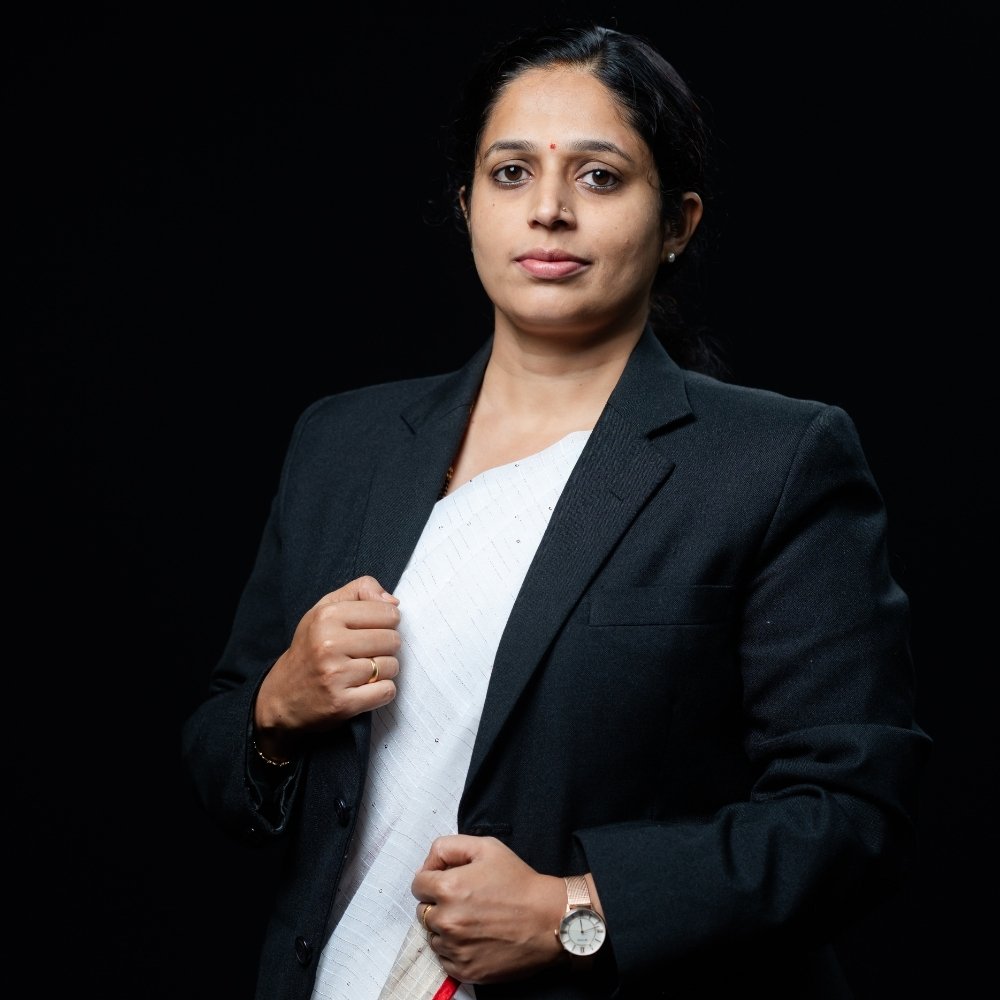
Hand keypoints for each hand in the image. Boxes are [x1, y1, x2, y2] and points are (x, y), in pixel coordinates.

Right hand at [253, 576, 400, 756]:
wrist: (281, 696)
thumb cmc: (310, 648)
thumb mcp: (325, 609)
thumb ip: (359, 591)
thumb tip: (394, 601)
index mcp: (327, 616)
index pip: (388, 612)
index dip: (388, 622)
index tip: (373, 630)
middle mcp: (329, 644)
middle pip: (392, 640)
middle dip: (386, 647)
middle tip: (366, 653)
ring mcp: (335, 675)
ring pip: (392, 666)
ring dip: (384, 670)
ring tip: (363, 670)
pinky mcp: (342, 703)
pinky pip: (386, 691)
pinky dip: (382, 691)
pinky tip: (364, 688)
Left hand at [411, 834, 564, 984]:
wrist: (548, 920)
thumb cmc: (519, 882)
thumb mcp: (486, 847)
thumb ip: (448, 847)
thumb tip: (428, 864)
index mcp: (448, 888)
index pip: (418, 884)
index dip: (433, 879)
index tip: (449, 881)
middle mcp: (447, 920)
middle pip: (423, 911)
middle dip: (439, 903)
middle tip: (465, 900)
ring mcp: (455, 948)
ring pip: (434, 936)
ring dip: (446, 928)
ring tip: (474, 920)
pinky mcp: (465, 970)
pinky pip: (445, 958)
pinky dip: (455, 949)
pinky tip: (477, 937)